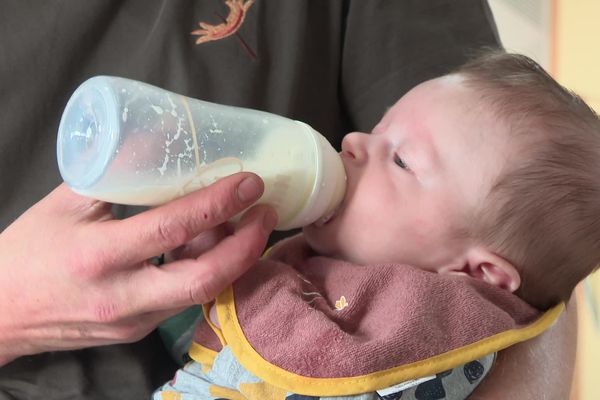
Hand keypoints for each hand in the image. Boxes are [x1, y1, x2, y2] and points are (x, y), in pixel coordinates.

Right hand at [0, 172, 276, 364]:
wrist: (0, 312)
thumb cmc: (29, 251)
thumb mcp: (66, 203)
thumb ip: (115, 173)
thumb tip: (158, 138)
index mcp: (98, 255)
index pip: (171, 227)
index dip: (217, 203)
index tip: (249, 182)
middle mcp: (121, 296)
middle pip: (204, 278)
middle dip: (247, 245)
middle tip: (266, 212)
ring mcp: (133, 321)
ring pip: (200, 292)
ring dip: (231, 258)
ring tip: (243, 224)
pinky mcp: (138, 332)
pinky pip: (184, 300)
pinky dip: (205, 270)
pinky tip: (210, 246)